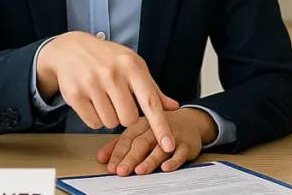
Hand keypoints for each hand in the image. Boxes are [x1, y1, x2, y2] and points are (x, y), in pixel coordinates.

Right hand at [36, 31, 179, 152]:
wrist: (70, 49)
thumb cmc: (107, 58)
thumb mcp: (132, 65)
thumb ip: (152, 89)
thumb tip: (173, 107)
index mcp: (132, 65)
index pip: (150, 101)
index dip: (161, 126)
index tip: (169, 145)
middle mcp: (112, 74)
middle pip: (129, 119)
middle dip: (125, 116)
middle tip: (118, 100)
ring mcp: (92, 84)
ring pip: (110, 123)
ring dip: (109, 117)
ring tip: (103, 97)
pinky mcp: (75, 95)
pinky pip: (93, 124)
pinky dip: (95, 118)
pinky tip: (92, 100)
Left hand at [96, 108, 215, 175]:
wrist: (190, 120)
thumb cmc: (159, 129)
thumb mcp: (139, 132)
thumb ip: (120, 144)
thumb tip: (101, 158)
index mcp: (141, 124)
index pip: (127, 138)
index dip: (118, 153)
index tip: (110, 167)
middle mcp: (156, 128)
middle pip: (142, 143)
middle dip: (131, 158)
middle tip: (122, 171)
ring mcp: (172, 136)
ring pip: (160, 149)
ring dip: (150, 160)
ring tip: (140, 171)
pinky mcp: (186, 144)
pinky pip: (180, 153)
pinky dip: (174, 161)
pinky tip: (166, 167)